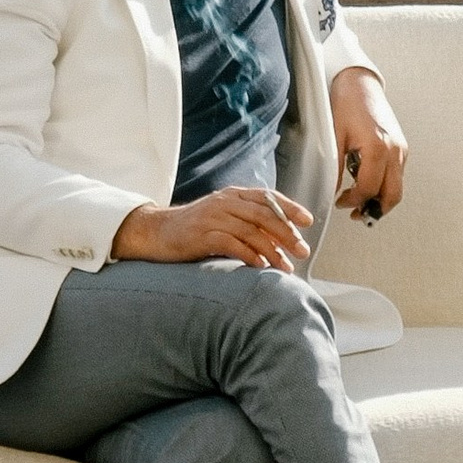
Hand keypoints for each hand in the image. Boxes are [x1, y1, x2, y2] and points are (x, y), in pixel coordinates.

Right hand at [110, 185, 314, 271]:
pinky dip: (250, 255)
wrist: (155, 232)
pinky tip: (261, 266)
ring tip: (286, 266)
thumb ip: (245, 220)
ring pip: (251, 231)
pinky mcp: (202, 235)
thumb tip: (278, 236)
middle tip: (302, 250)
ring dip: (273, 250)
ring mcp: (212, 217)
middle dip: (287, 232)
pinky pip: (232, 244)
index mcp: (231, 195)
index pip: (266, 197)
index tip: (307, 220)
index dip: (289, 207)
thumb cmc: (193, 229)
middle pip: (263, 214)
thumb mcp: (221, 216)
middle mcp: (224, 202)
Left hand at [332, 65, 407, 218]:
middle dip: (375, 209)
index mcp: (378, 148)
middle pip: (392, 195)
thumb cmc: (347, 103)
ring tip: (360, 202)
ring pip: (397, 187)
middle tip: (357, 214)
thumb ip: (334, 168)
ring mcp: (401, 149)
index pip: (369, 189)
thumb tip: (332, 191)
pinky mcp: (401, 146)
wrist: (360, 82)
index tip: (341, 203)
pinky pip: (397, 175)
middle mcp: (395, 150)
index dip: (354, 201)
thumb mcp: (334, 137)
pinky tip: (366, 183)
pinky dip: (384, 185)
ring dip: (381, 199)